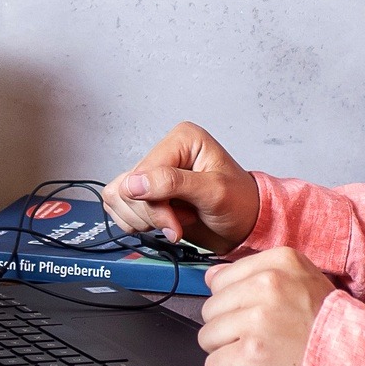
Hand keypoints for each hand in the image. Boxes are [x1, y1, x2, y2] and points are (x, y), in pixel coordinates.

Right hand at [102, 122, 259, 252]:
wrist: (245, 226)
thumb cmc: (240, 203)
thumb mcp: (214, 192)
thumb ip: (173, 184)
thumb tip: (134, 183)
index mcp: (181, 139)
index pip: (144, 172)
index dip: (155, 204)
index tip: (175, 225)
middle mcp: (164, 152)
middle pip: (128, 187)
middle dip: (152, 215)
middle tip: (179, 223)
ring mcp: (153, 173)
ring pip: (119, 197)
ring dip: (143, 220)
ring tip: (174, 220)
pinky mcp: (147, 193)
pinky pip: (119, 207)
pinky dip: (136, 223)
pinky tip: (162, 224)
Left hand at [197, 247, 334, 365]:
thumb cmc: (333, 330)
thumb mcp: (303, 283)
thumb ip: (258, 274)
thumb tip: (211, 275)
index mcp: (280, 262)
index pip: (221, 279)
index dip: (235, 305)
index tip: (258, 317)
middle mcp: (267, 285)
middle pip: (211, 308)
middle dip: (230, 330)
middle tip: (262, 341)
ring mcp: (257, 319)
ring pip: (207, 336)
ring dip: (229, 353)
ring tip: (261, 357)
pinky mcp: (250, 355)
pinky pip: (213, 365)